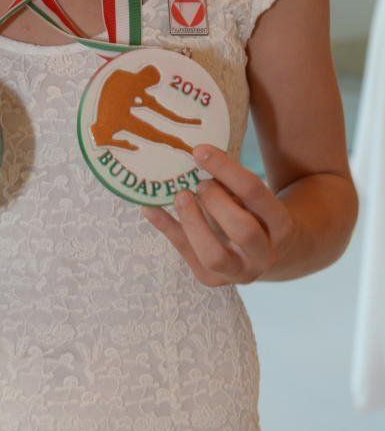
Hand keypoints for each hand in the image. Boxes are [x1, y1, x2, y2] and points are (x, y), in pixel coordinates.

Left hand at [141, 144, 294, 285]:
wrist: (264, 252)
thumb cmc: (253, 212)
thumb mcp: (252, 196)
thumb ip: (230, 182)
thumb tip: (194, 154)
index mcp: (280, 224)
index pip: (254, 193)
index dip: (226, 169)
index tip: (200, 151)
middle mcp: (264, 253)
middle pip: (242, 230)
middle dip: (215, 202)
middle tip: (199, 184)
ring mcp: (238, 272)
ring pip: (214, 256)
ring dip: (192, 222)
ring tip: (180, 196)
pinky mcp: (212, 279)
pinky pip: (186, 255)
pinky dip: (167, 229)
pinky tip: (150, 209)